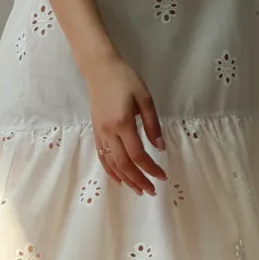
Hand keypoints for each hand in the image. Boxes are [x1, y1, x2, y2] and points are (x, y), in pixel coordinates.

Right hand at [86, 55, 167, 194]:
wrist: (100, 68)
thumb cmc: (125, 79)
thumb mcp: (145, 98)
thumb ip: (153, 124)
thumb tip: (160, 148)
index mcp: (123, 123)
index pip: (138, 154)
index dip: (150, 168)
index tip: (162, 176)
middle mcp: (109, 132)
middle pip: (124, 164)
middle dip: (138, 180)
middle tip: (151, 190)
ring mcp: (100, 133)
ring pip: (111, 163)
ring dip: (125, 179)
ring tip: (138, 189)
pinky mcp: (96, 131)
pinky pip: (102, 156)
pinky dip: (110, 170)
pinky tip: (119, 178)